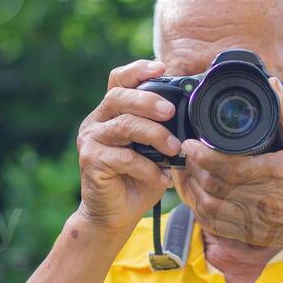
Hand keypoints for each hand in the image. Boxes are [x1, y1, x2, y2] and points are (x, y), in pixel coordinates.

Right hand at [74, 60, 179, 233]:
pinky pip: (123, 157)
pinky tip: (162, 178)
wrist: (114, 215)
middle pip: (119, 97)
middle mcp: (97, 122)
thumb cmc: (137, 181)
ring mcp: (91, 140)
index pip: (119, 81)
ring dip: (154, 135)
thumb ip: (162, 130)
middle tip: (170, 112)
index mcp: (111, 113)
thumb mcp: (154, 151)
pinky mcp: (91, 161)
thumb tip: (191, 116)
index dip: (138, 70)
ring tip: (175, 149)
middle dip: (148, 101)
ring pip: (124, 126)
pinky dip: (147, 167)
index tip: (161, 67)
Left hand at [180, 79, 282, 253]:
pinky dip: (200, 210)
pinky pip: (215, 225)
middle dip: (193, 168)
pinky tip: (198, 196)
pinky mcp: (251, 234)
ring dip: (192, 190)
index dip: (201, 154)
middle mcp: (261, 199)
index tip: (190, 142)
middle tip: (186, 153)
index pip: (226, 165)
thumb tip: (273, 85)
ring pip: (208, 206)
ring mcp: (254, 219)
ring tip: (188, 173)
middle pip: (211, 185)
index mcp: (274, 172)